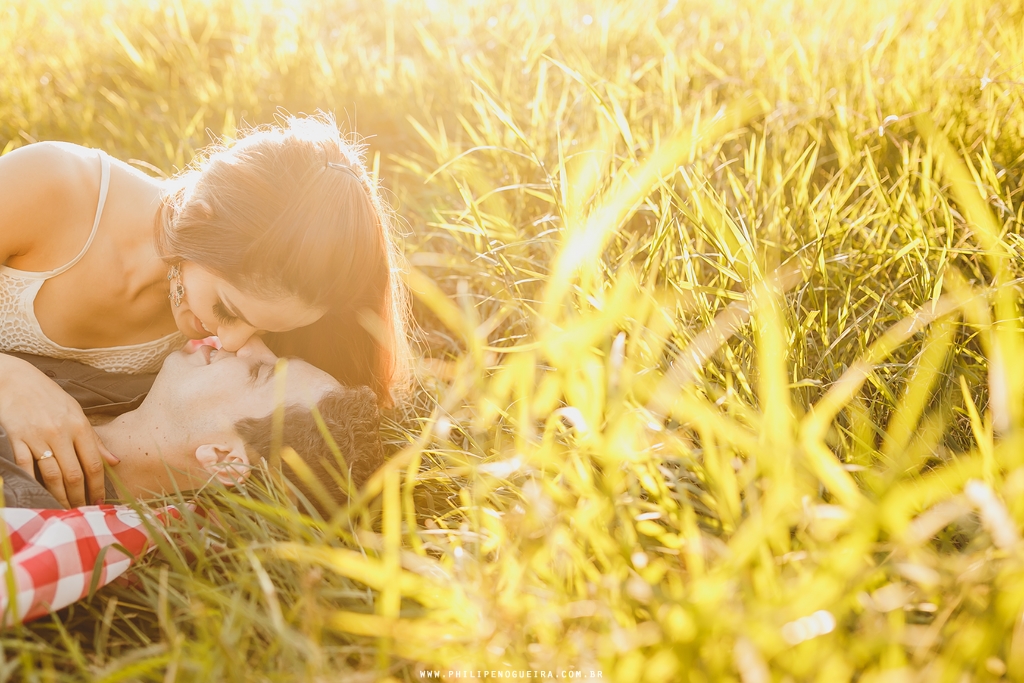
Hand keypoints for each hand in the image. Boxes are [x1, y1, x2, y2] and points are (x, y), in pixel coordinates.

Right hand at [0, 354, 118, 506]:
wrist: (13, 379)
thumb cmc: (48, 396)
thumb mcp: (76, 411)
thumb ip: (94, 438)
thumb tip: (114, 461)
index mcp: (79, 425)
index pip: (94, 462)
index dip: (98, 485)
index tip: (99, 500)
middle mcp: (60, 433)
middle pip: (74, 474)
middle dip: (79, 496)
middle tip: (82, 510)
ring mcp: (37, 437)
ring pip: (52, 476)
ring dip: (59, 496)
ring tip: (64, 509)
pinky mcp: (16, 440)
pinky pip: (27, 468)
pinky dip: (34, 485)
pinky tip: (40, 496)